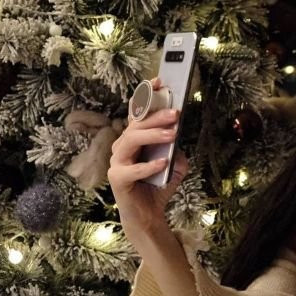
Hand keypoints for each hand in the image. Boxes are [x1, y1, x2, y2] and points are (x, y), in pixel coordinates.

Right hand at [107, 77, 189, 236]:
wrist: (149, 214)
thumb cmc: (158, 185)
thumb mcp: (175, 162)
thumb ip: (176, 147)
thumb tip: (178, 133)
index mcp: (135, 138)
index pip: (138, 113)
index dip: (146, 96)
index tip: (159, 81)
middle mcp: (123, 146)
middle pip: (136, 125)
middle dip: (156, 116)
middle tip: (175, 113)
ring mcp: (117, 162)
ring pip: (131, 141)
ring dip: (153, 135)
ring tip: (172, 134)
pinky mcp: (117, 179)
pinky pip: (131, 170)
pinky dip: (148, 165)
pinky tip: (164, 162)